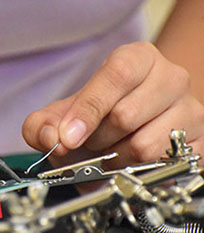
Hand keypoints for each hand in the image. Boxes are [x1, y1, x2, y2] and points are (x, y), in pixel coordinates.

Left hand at [22, 42, 203, 169]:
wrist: (136, 122)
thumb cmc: (100, 116)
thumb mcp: (66, 114)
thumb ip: (44, 124)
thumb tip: (50, 138)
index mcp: (138, 60)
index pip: (116, 76)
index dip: (88, 110)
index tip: (68, 138)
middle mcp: (169, 79)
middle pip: (126, 117)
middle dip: (97, 140)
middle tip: (91, 143)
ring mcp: (189, 110)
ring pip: (144, 146)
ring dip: (115, 159)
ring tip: (111, 151)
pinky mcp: (198, 141)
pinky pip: (161, 165)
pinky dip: (135, 170)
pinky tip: (129, 160)